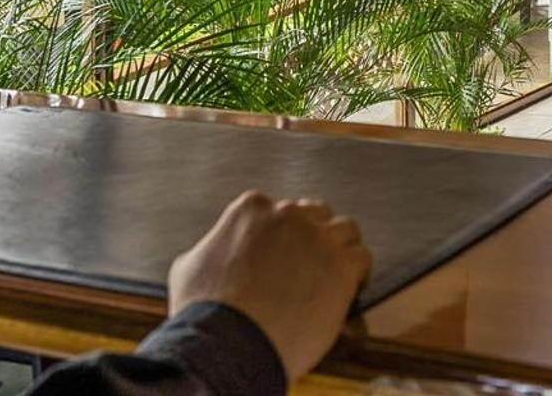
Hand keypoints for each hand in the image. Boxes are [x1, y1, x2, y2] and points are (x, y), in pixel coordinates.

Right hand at [168, 191, 370, 382]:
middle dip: (313, 237)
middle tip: (309, 264)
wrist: (230, 343)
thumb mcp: (188, 267)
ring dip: (339, 250)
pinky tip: (350, 288)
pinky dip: (358, 273)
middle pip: (315, 214)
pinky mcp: (341, 266)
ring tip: (333, 273)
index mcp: (251, 209)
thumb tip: (214, 249)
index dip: (282, 235)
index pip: (279, 210)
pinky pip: (362, 258)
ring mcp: (317, 239)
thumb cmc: (205, 311)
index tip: (283, 255)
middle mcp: (288, 215)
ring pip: (344, 230)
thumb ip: (211, 246)